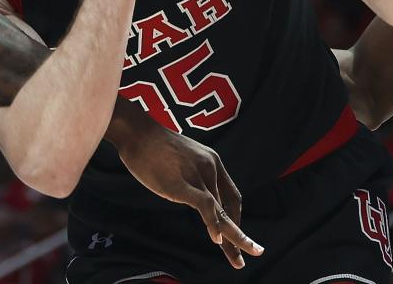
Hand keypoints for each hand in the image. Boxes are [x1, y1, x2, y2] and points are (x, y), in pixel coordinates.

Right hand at [116, 118, 263, 268]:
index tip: (236, 234)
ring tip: (238, 260)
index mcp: (212, 161)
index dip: (236, 217)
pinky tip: (217, 240)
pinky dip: (213, 224)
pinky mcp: (181, 184)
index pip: (232, 196)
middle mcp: (210, 168)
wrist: (137, 132)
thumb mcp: (182, 159)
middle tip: (254, 252)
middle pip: (229, 208)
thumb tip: (193, 195)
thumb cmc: (154, 146)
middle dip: (239, 235)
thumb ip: (193, 176)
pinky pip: (204, 207)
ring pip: (220, 212)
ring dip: (231, 238)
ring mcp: (197, 175)